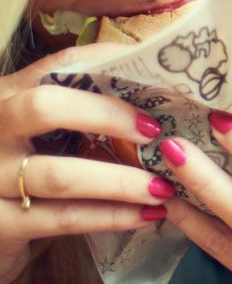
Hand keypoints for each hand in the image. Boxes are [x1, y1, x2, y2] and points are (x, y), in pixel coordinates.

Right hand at [0, 45, 172, 283]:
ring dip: (121, 181)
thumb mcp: (49, 129)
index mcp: (11, 94)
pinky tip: (146, 215)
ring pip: (59, 175)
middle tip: (155, 132)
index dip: (110, 66)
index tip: (157, 80)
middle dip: (108, 116)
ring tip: (164, 188)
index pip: (60, 65)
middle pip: (44, 107)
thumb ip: (89, 106)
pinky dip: (110, 217)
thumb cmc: (31, 167)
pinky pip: (61, 218)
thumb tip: (163, 88)